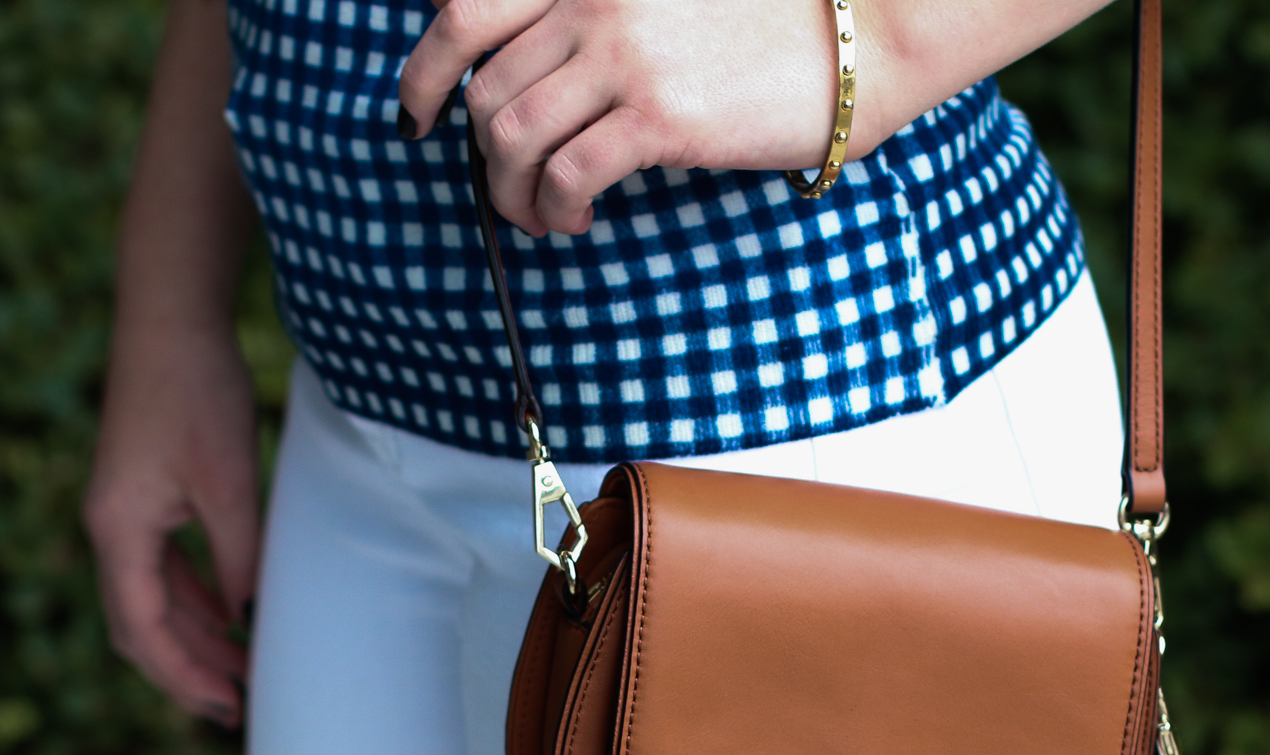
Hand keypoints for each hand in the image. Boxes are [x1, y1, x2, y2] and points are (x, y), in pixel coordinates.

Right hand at [85, 326, 258, 725]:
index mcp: (119, 531)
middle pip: (140, 625)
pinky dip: (196, 598)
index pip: (143, 630)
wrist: (171, 320)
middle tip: (238, 707)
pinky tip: (231, 615)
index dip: (184, 677)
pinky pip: (164, 567)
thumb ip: (238, 557)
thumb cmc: (198, 393)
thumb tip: (249, 619)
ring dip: (194, 637)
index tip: (227, 707)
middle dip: (186, 670)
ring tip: (242, 670)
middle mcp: (110, 528)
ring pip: (153, 598)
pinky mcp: (142, 495)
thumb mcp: (231, 484)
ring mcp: (123, 512)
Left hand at [396, 0, 843, 236]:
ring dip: (512, 192)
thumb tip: (529, 78)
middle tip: (508, 192)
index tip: (418, 110)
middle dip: (479, 156)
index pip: (466, 8)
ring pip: (513, 136)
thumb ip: (594, 21)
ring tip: (542, 215)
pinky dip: (554, 207)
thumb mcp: (661, 1)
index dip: (425, 68)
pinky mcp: (659, 114)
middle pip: (487, 89)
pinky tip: (575, 219)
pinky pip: (568, 173)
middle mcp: (593, 0)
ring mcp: (623, 55)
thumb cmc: (763, 27)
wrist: (850, 41)